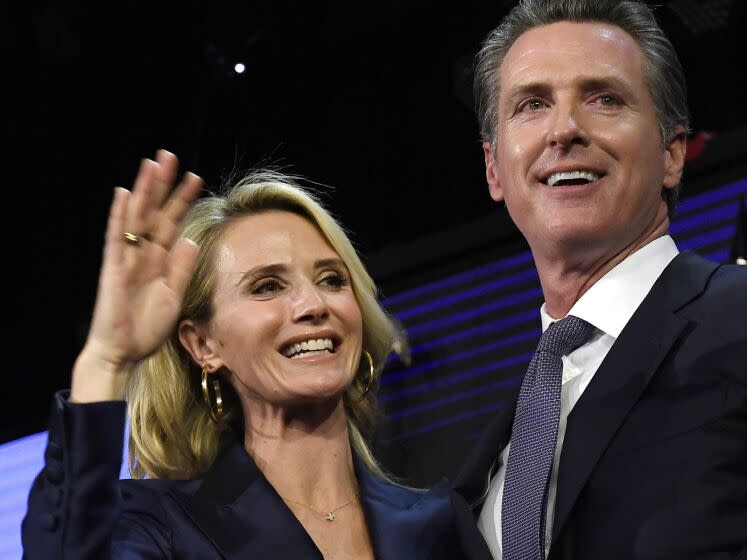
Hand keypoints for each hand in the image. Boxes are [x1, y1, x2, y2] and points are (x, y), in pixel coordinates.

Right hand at [70, 150, 202, 401]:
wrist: (123, 353)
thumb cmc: (147, 328)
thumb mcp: (174, 296)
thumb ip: (181, 269)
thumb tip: (189, 240)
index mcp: (158, 261)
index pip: (171, 222)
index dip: (182, 200)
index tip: (196, 177)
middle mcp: (142, 254)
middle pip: (154, 212)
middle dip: (162, 185)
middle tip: (170, 155)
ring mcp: (126, 259)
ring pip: (136, 217)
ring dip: (144, 191)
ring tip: (152, 164)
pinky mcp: (113, 269)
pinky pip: (116, 238)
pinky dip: (120, 216)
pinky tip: (125, 194)